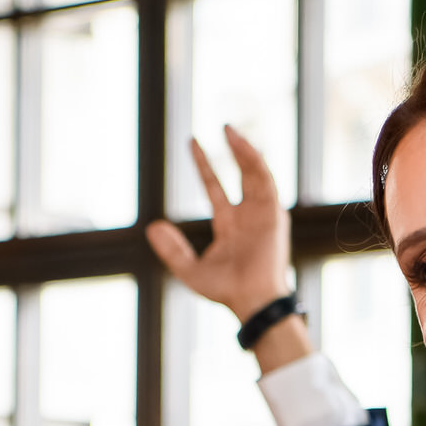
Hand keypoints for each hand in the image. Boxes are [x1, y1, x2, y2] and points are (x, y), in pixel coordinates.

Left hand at [144, 127, 291, 320]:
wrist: (251, 300)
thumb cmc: (225, 290)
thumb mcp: (189, 269)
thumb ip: (172, 249)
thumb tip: (151, 227)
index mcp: (230, 225)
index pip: (215, 187)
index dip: (205, 165)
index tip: (193, 143)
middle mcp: (248, 215)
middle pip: (240, 174)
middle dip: (233, 151)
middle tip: (223, 125)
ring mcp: (263, 213)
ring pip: (255, 172)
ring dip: (244, 150)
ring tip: (228, 129)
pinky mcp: (274, 213)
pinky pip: (265, 180)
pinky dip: (255, 160)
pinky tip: (242, 144)